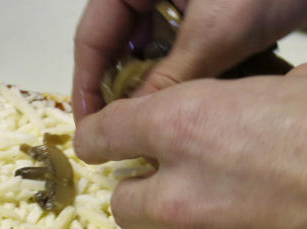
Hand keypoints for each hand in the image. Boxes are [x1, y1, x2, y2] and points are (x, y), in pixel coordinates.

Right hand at [72, 0, 306, 121]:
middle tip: (128, 137)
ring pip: (152, 47)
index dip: (88, 84)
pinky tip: (195, 104)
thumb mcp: (218, 32)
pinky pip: (182, 44)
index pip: (93, 35)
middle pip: (119, 43)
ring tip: (162, 127)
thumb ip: (173, 78)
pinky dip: (186, 73)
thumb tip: (139, 123)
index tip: (90, 129)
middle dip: (124, 89)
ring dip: (158, 85)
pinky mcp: (208, 5)